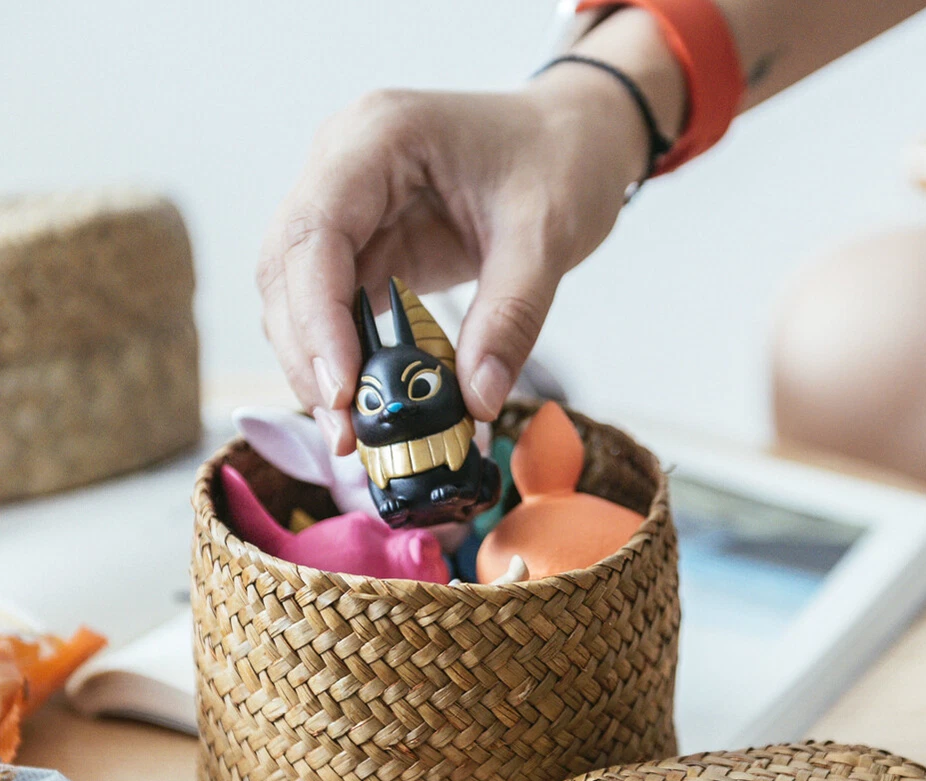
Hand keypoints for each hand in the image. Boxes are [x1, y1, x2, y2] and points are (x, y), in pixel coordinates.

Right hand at [257, 71, 653, 453]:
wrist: (571, 137)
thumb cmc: (559, 159)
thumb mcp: (547, 234)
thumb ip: (510, 317)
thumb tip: (477, 402)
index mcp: (376, 138)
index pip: (315, 233)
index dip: (317, 318)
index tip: (342, 391)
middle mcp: (343, 167)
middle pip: (287, 269)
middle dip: (309, 355)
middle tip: (344, 432)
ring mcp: (348, 207)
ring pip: (297, 294)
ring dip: (317, 363)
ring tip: (353, 430)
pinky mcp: (365, 244)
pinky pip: (332, 306)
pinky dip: (344, 356)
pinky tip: (367, 400)